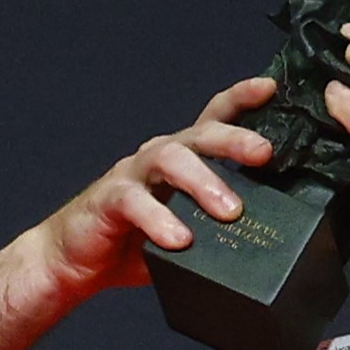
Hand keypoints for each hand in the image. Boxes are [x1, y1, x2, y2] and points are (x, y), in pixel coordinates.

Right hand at [30, 75, 286, 300]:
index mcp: (182, 160)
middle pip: (198, 134)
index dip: (240, 100)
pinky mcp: (108, 200)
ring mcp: (132, 175)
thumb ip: (221, 230)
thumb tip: (275, 242)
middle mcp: (158, 157)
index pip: (213, 119)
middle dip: (233, 139)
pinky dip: (159, 220)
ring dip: (203, 182)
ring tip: (229, 211)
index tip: (270, 88)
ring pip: (169, 159)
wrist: (74, 261)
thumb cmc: (135, 244)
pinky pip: (135, 202)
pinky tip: (179, 240)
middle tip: (264, 153)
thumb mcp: (189, 234)